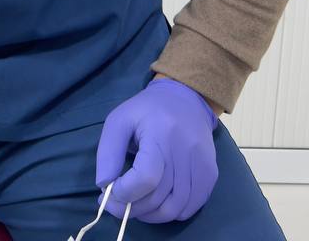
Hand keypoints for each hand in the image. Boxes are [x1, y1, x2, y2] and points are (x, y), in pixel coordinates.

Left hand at [95, 77, 218, 223]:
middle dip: (131, 208)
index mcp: (161, 133)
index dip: (125, 193)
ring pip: (174, 209)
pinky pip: (191, 208)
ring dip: (150, 216)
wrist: (186, 99)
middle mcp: (185, 151)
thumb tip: (104, 184)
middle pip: (158, 197)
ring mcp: (201, 165)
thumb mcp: (120, 120)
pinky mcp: (210, 175)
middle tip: (114, 206)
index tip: (108, 193)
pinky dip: (171, 213)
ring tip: (134, 207)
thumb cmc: (148, 110)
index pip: (146, 177)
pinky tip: (156, 204)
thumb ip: (109, 151)